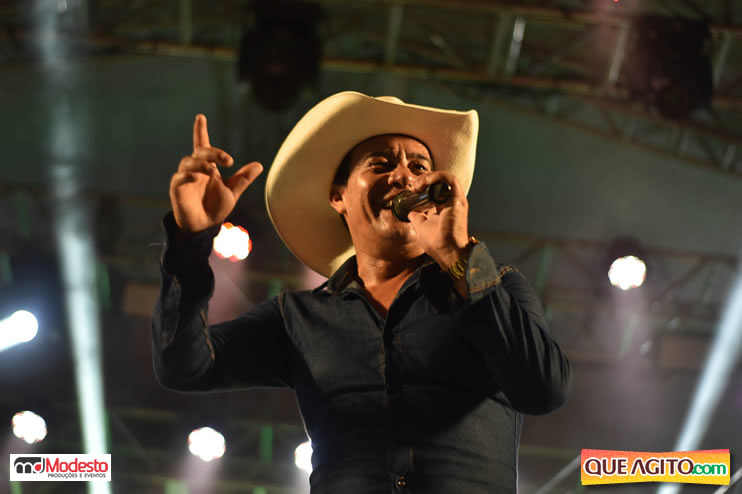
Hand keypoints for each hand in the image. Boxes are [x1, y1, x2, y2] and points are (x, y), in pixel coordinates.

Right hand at [170, 114, 262, 232]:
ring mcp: (185, 178)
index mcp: (208, 167)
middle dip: (213, 152)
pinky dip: (187, 175)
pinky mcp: (177, 189)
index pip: (202, 145)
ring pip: (188, 162)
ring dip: (201, 163)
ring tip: (213, 172)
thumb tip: (259, 165)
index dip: (200, 131)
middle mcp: (195, 169)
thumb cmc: (215, 208)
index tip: (201, 117)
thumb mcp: (232, 192)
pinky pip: (179, 178)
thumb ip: (243, 179)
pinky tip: (197, 177)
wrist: (204, 227)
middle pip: (200, 152)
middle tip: (229, 161)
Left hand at [406, 171, 470, 268]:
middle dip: (423, 180)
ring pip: (444, 178)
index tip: (411, 190)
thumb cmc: (437, 244)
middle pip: (437, 182)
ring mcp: (456, 200)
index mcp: (443, 208)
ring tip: (418, 185)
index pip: (433, 190)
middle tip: (413, 187)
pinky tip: (426, 181)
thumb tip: (411, 212)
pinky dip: (437, 176)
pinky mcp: (458, 199)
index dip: (422, 186)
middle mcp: (451, 202)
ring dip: (429, 177)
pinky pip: (450, 179)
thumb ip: (416, 217)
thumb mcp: (420, 227)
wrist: (448, 252)